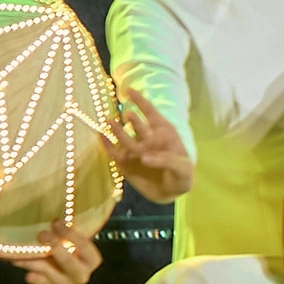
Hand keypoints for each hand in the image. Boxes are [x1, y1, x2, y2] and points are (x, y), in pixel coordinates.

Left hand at [0, 218, 103, 283]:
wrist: (61, 255)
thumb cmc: (66, 238)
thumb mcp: (72, 232)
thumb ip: (69, 224)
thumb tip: (65, 198)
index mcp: (92, 259)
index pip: (86, 248)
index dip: (72, 235)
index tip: (56, 222)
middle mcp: (82, 274)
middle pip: (72, 265)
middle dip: (56, 249)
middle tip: (42, 234)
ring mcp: (66, 283)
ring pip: (57, 279)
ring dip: (39, 266)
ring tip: (22, 256)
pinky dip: (37, 280)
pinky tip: (28, 275)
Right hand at [102, 87, 194, 202]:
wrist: (172, 191)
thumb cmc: (182, 175)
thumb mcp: (183, 168)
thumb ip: (167, 160)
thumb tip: (144, 157)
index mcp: (164, 133)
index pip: (151, 113)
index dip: (140, 101)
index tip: (128, 91)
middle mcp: (148, 138)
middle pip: (137, 125)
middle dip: (132, 119)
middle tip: (127, 115)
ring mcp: (135, 150)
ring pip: (124, 137)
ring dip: (117, 130)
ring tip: (109, 122)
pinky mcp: (125, 163)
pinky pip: (114, 152)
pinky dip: (106, 145)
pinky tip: (100, 136)